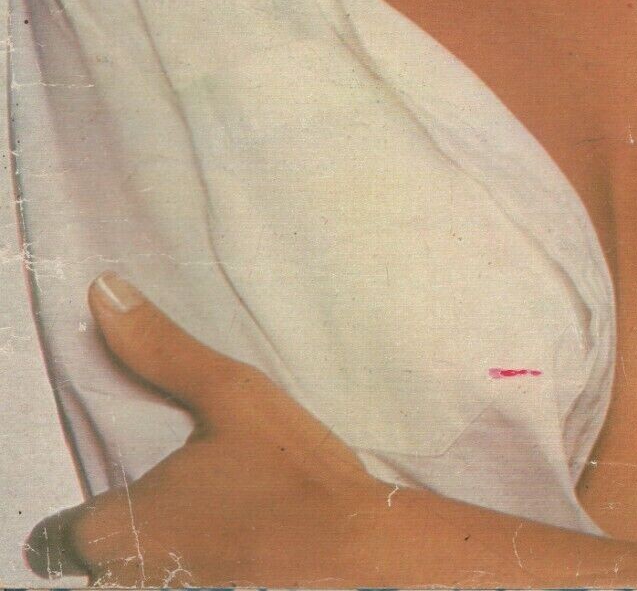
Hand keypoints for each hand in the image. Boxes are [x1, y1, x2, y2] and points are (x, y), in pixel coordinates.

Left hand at [25, 274, 391, 587]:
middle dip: (129, 528)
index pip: (58, 535)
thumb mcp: (229, 393)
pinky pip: (177, 584)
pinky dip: (197, 566)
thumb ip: (158, 349)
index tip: (134, 478)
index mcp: (116, 531)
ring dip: (162, 547)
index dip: (89, 505)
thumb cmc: (292, 472)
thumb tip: (104, 291)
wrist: (361, 551)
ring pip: (137, 576)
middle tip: (185, 488)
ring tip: (217, 512)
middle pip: (97, 559)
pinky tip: (238, 540)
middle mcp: (128, 582)